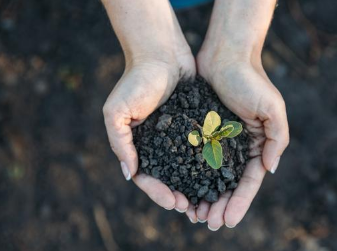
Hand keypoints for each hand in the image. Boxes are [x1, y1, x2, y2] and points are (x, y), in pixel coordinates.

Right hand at [102, 0, 195, 211]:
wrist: (161, 53)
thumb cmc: (135, 81)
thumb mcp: (116, 111)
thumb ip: (120, 143)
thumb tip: (129, 174)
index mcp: (138, 145)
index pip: (146, 177)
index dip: (158, 192)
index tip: (174, 202)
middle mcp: (159, 144)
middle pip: (169, 178)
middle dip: (179, 195)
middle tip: (193, 210)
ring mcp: (178, 136)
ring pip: (187, 168)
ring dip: (195, 186)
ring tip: (208, 201)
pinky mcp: (195, 126)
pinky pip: (201, 149)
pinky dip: (207, 165)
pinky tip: (218, 177)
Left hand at [191, 52, 288, 228]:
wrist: (224, 54)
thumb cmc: (250, 79)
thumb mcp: (272, 107)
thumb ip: (276, 138)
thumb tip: (271, 169)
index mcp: (256, 144)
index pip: (250, 181)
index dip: (240, 202)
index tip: (228, 221)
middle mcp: (236, 146)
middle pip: (228, 184)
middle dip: (220, 205)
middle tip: (208, 224)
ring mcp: (217, 140)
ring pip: (210, 176)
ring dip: (204, 197)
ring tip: (194, 216)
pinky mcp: (200, 131)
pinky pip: (193, 158)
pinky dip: (189, 176)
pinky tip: (181, 190)